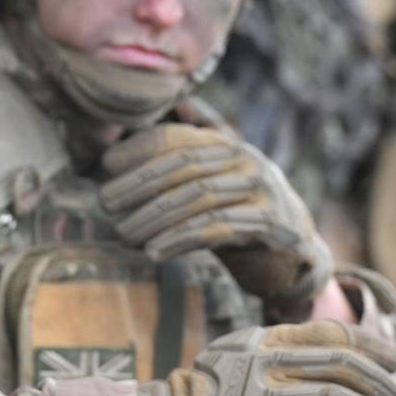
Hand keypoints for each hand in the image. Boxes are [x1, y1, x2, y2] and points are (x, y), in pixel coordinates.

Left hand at [101, 123, 331, 311]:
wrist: (290, 257)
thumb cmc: (232, 217)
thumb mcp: (201, 188)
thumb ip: (169, 171)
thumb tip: (107, 158)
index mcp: (225, 144)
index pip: (177, 137)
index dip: (139, 148)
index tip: (106, 165)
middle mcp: (246, 160)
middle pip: (183, 165)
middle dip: (139, 184)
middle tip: (105, 203)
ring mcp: (262, 190)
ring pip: (197, 197)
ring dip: (153, 216)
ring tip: (123, 234)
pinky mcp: (271, 224)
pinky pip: (217, 228)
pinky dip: (179, 239)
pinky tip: (153, 252)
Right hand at [130, 321, 395, 395]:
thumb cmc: (212, 386)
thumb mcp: (242, 349)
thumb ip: (283, 346)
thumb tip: (342, 352)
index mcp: (264, 339)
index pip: (331, 334)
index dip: (372, 346)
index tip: (394, 361)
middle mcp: (264, 363)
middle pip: (342, 367)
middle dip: (380, 386)